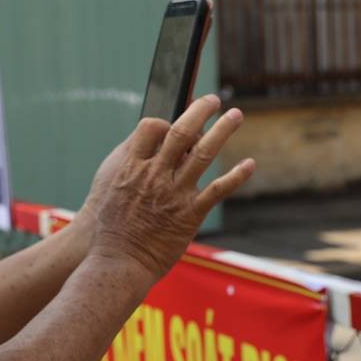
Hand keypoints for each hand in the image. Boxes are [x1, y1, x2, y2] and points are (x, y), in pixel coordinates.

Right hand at [83, 94, 254, 281]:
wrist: (119, 261)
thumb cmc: (110, 226)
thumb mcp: (110, 187)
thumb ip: (128, 164)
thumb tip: (144, 145)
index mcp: (132, 166)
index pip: (152, 127)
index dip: (166, 120)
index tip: (174, 122)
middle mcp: (155, 175)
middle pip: (181, 131)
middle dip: (200, 110)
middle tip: (213, 99)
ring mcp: (174, 194)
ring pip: (203, 153)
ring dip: (223, 130)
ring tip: (237, 115)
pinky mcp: (190, 214)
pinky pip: (218, 190)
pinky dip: (236, 176)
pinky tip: (250, 164)